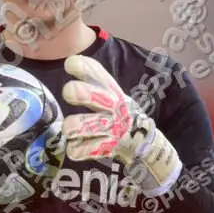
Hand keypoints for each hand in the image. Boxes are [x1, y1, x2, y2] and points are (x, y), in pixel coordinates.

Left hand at [62, 54, 181, 195]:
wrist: (144, 144)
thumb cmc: (120, 116)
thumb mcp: (115, 96)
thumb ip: (96, 82)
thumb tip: (70, 63)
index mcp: (113, 91)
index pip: (96, 72)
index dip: (80, 65)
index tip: (69, 65)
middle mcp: (113, 107)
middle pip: (86, 94)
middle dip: (74, 92)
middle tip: (70, 94)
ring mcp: (110, 128)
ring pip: (76, 125)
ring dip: (70, 127)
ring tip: (72, 129)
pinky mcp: (105, 148)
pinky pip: (79, 149)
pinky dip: (75, 148)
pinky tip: (78, 145)